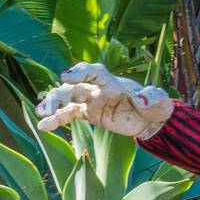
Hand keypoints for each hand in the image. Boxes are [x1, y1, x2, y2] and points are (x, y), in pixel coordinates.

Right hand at [35, 62, 173, 137]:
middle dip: (59, 95)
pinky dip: (56, 120)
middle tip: (47, 107)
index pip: (94, 72)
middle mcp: (99, 88)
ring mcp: (91, 100)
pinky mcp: (89, 113)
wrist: (151, 121)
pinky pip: (69, 114)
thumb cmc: (156, 108)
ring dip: (52, 105)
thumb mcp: (159, 103)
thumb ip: (152, 97)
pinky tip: (43, 127)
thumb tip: (144, 98)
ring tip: (41, 115)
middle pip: (74, 87)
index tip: (66, 77)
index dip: (80, 72)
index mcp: (113, 83)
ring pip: (66, 99)